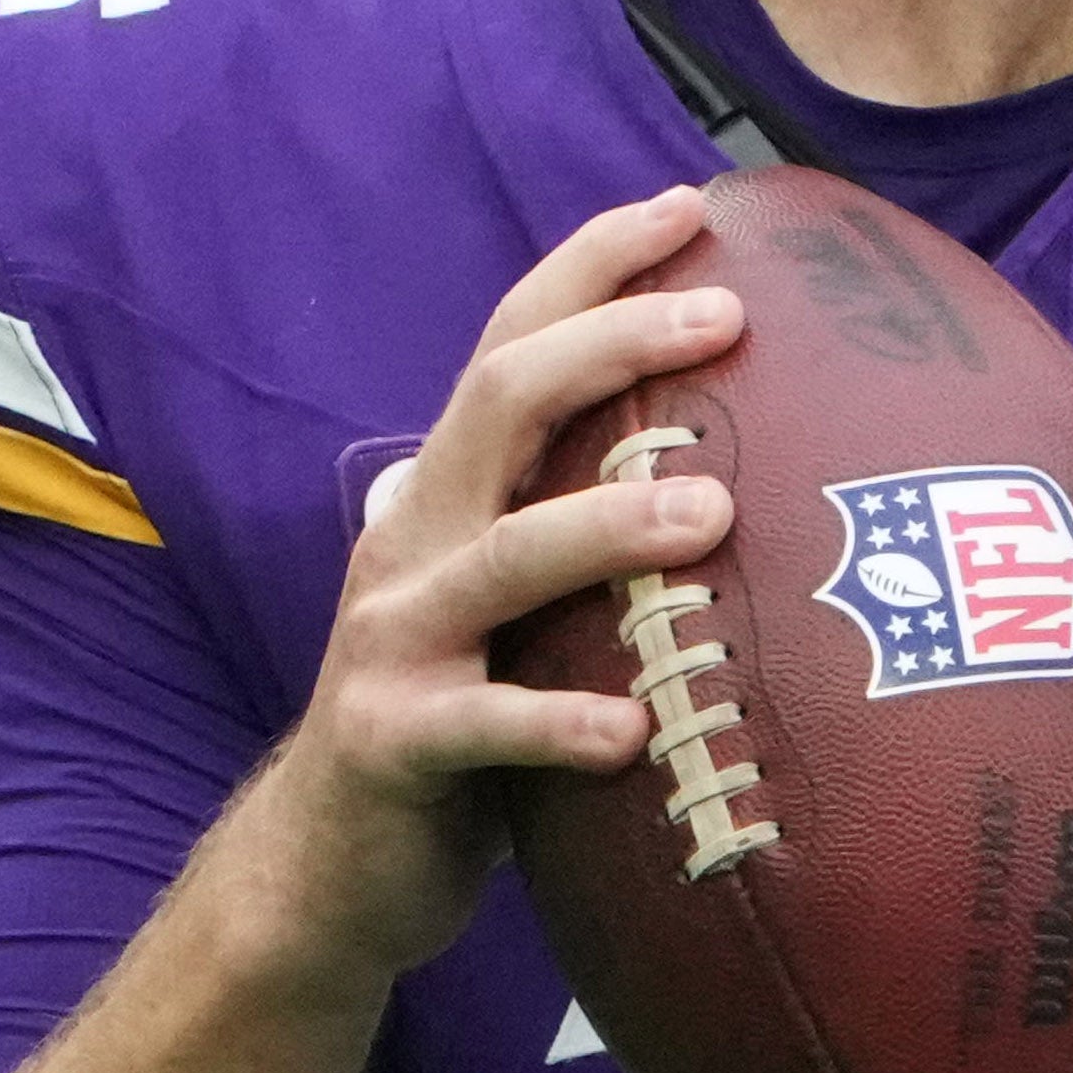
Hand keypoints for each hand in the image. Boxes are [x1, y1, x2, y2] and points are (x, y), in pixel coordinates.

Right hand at [256, 186, 737, 995]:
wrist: (326, 865)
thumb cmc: (462, 721)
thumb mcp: (518, 610)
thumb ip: (586, 532)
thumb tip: (747, 462)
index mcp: (451, 493)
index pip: (515, 342)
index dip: (594, 265)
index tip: (691, 206)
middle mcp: (417, 540)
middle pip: (503, 402)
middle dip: (614, 344)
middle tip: (727, 316)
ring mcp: (396, 639)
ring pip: (506, 557)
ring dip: (608, 524)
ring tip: (708, 509)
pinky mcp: (395, 743)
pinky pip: (485, 725)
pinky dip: (560, 724)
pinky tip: (636, 731)